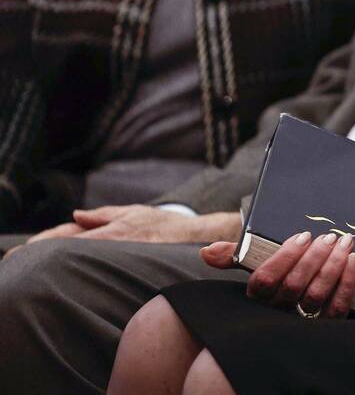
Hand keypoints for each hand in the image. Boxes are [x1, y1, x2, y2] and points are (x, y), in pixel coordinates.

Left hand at [11, 205, 239, 251]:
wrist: (199, 238)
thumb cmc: (165, 227)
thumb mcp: (134, 213)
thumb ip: (104, 215)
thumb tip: (77, 216)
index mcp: (113, 228)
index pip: (69, 235)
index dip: (43, 242)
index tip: (19, 252)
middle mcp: (115, 240)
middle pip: (70, 247)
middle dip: (40, 253)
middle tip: (13, 262)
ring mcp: (122, 254)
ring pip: (82, 258)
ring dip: (55, 263)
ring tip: (30, 270)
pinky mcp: (132, 264)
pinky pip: (100, 267)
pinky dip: (80, 269)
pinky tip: (66, 278)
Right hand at [224, 230, 354, 318]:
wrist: (300, 296)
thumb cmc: (277, 272)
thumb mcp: (256, 263)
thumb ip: (235, 255)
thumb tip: (206, 252)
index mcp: (257, 297)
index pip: (264, 281)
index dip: (285, 257)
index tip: (304, 236)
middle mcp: (276, 313)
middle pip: (293, 287)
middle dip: (314, 258)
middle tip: (330, 237)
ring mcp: (302, 323)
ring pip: (315, 297)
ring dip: (332, 267)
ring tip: (344, 243)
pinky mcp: (325, 326)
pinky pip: (337, 308)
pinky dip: (346, 283)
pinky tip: (353, 261)